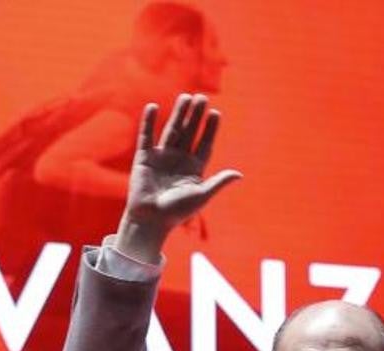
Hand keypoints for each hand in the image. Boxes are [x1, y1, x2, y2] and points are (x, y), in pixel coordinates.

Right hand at [115, 94, 241, 262]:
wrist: (151, 220)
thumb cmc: (178, 211)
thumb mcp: (202, 195)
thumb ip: (218, 182)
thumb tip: (239, 174)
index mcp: (194, 169)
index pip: (204, 143)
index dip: (210, 129)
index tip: (216, 113)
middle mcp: (179, 160)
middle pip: (189, 133)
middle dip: (196, 116)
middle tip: (202, 98)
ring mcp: (162, 157)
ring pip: (172, 130)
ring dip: (178, 114)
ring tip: (186, 97)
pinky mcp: (144, 158)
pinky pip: (147, 136)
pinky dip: (148, 122)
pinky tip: (153, 107)